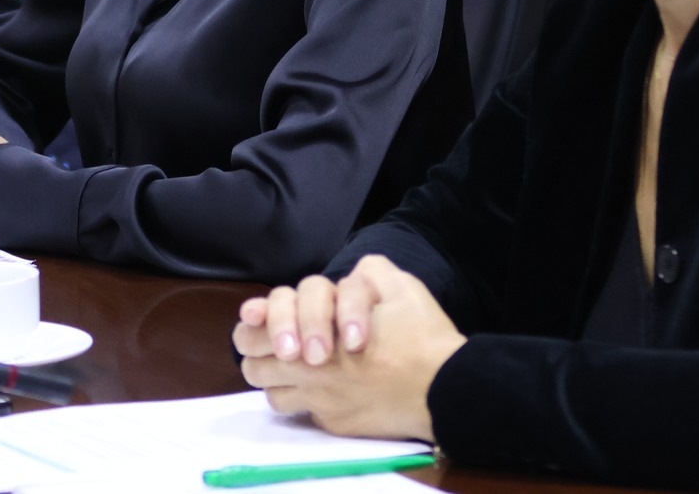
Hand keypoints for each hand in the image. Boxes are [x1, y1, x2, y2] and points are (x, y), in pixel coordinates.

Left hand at [235, 255, 461, 443]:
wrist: (446, 390)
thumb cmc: (421, 336)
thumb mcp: (399, 287)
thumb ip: (367, 274)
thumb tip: (353, 274)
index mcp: (316, 328)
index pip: (259, 322)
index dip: (254, 318)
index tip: (253, 317)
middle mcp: (308, 368)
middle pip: (252, 361)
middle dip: (257, 347)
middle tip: (278, 343)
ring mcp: (319, 399)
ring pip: (269, 391)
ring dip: (275, 376)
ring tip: (295, 364)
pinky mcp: (333, 424)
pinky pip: (297, 413)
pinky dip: (300, 400)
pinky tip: (320, 387)